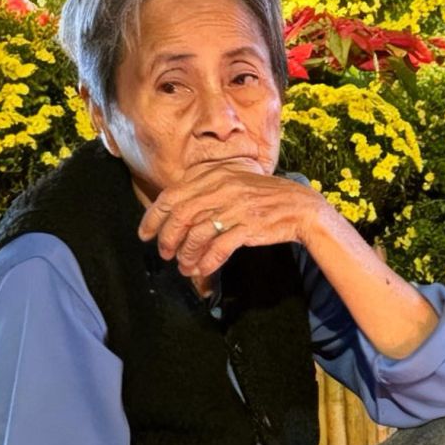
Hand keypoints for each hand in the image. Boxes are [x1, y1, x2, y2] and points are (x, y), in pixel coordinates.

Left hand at [137, 159, 323, 279]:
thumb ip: (206, 188)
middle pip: (180, 215)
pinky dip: (206, 262)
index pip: (172, 195)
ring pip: (197, 234)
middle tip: (164, 253)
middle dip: (167, 238)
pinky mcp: (248, 227)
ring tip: (183, 267)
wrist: (299, 207)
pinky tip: (201, 270)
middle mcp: (222, 188)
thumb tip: (177, 208)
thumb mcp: (233, 181)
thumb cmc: (264, 197)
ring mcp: (235, 208)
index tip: (145, 233)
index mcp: (214, 175)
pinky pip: (219, 248)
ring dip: (186, 254)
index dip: (153, 217)